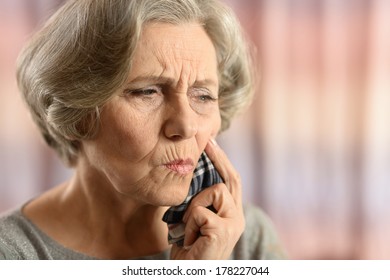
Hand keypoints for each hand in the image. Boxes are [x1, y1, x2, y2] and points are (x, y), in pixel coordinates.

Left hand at [170, 139, 244, 258]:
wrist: (191, 273)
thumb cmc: (190, 248)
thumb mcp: (195, 220)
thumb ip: (200, 201)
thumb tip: (192, 173)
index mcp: (232, 213)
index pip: (231, 180)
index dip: (222, 160)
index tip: (211, 142)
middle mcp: (238, 217)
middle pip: (232, 178)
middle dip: (218, 157)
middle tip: (206, 141)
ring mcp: (234, 224)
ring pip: (215, 190)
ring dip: (194, 205)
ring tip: (188, 226)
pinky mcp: (223, 230)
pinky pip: (200, 211)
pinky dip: (189, 222)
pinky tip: (189, 238)